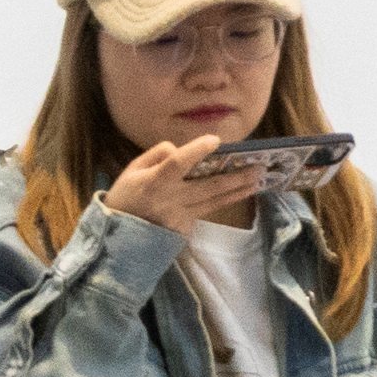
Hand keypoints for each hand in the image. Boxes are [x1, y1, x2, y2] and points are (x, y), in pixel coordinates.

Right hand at [102, 133, 266, 234]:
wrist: (118, 237)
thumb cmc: (125, 197)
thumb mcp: (132, 170)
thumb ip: (156, 155)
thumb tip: (179, 149)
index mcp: (154, 182)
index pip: (177, 164)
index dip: (196, 151)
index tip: (215, 140)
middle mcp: (170, 200)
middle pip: (208, 187)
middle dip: (235, 177)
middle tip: (258, 167)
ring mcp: (179, 217)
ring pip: (214, 202)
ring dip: (237, 191)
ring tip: (257, 181)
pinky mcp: (184, 229)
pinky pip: (206, 211)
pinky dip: (223, 201)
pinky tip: (240, 193)